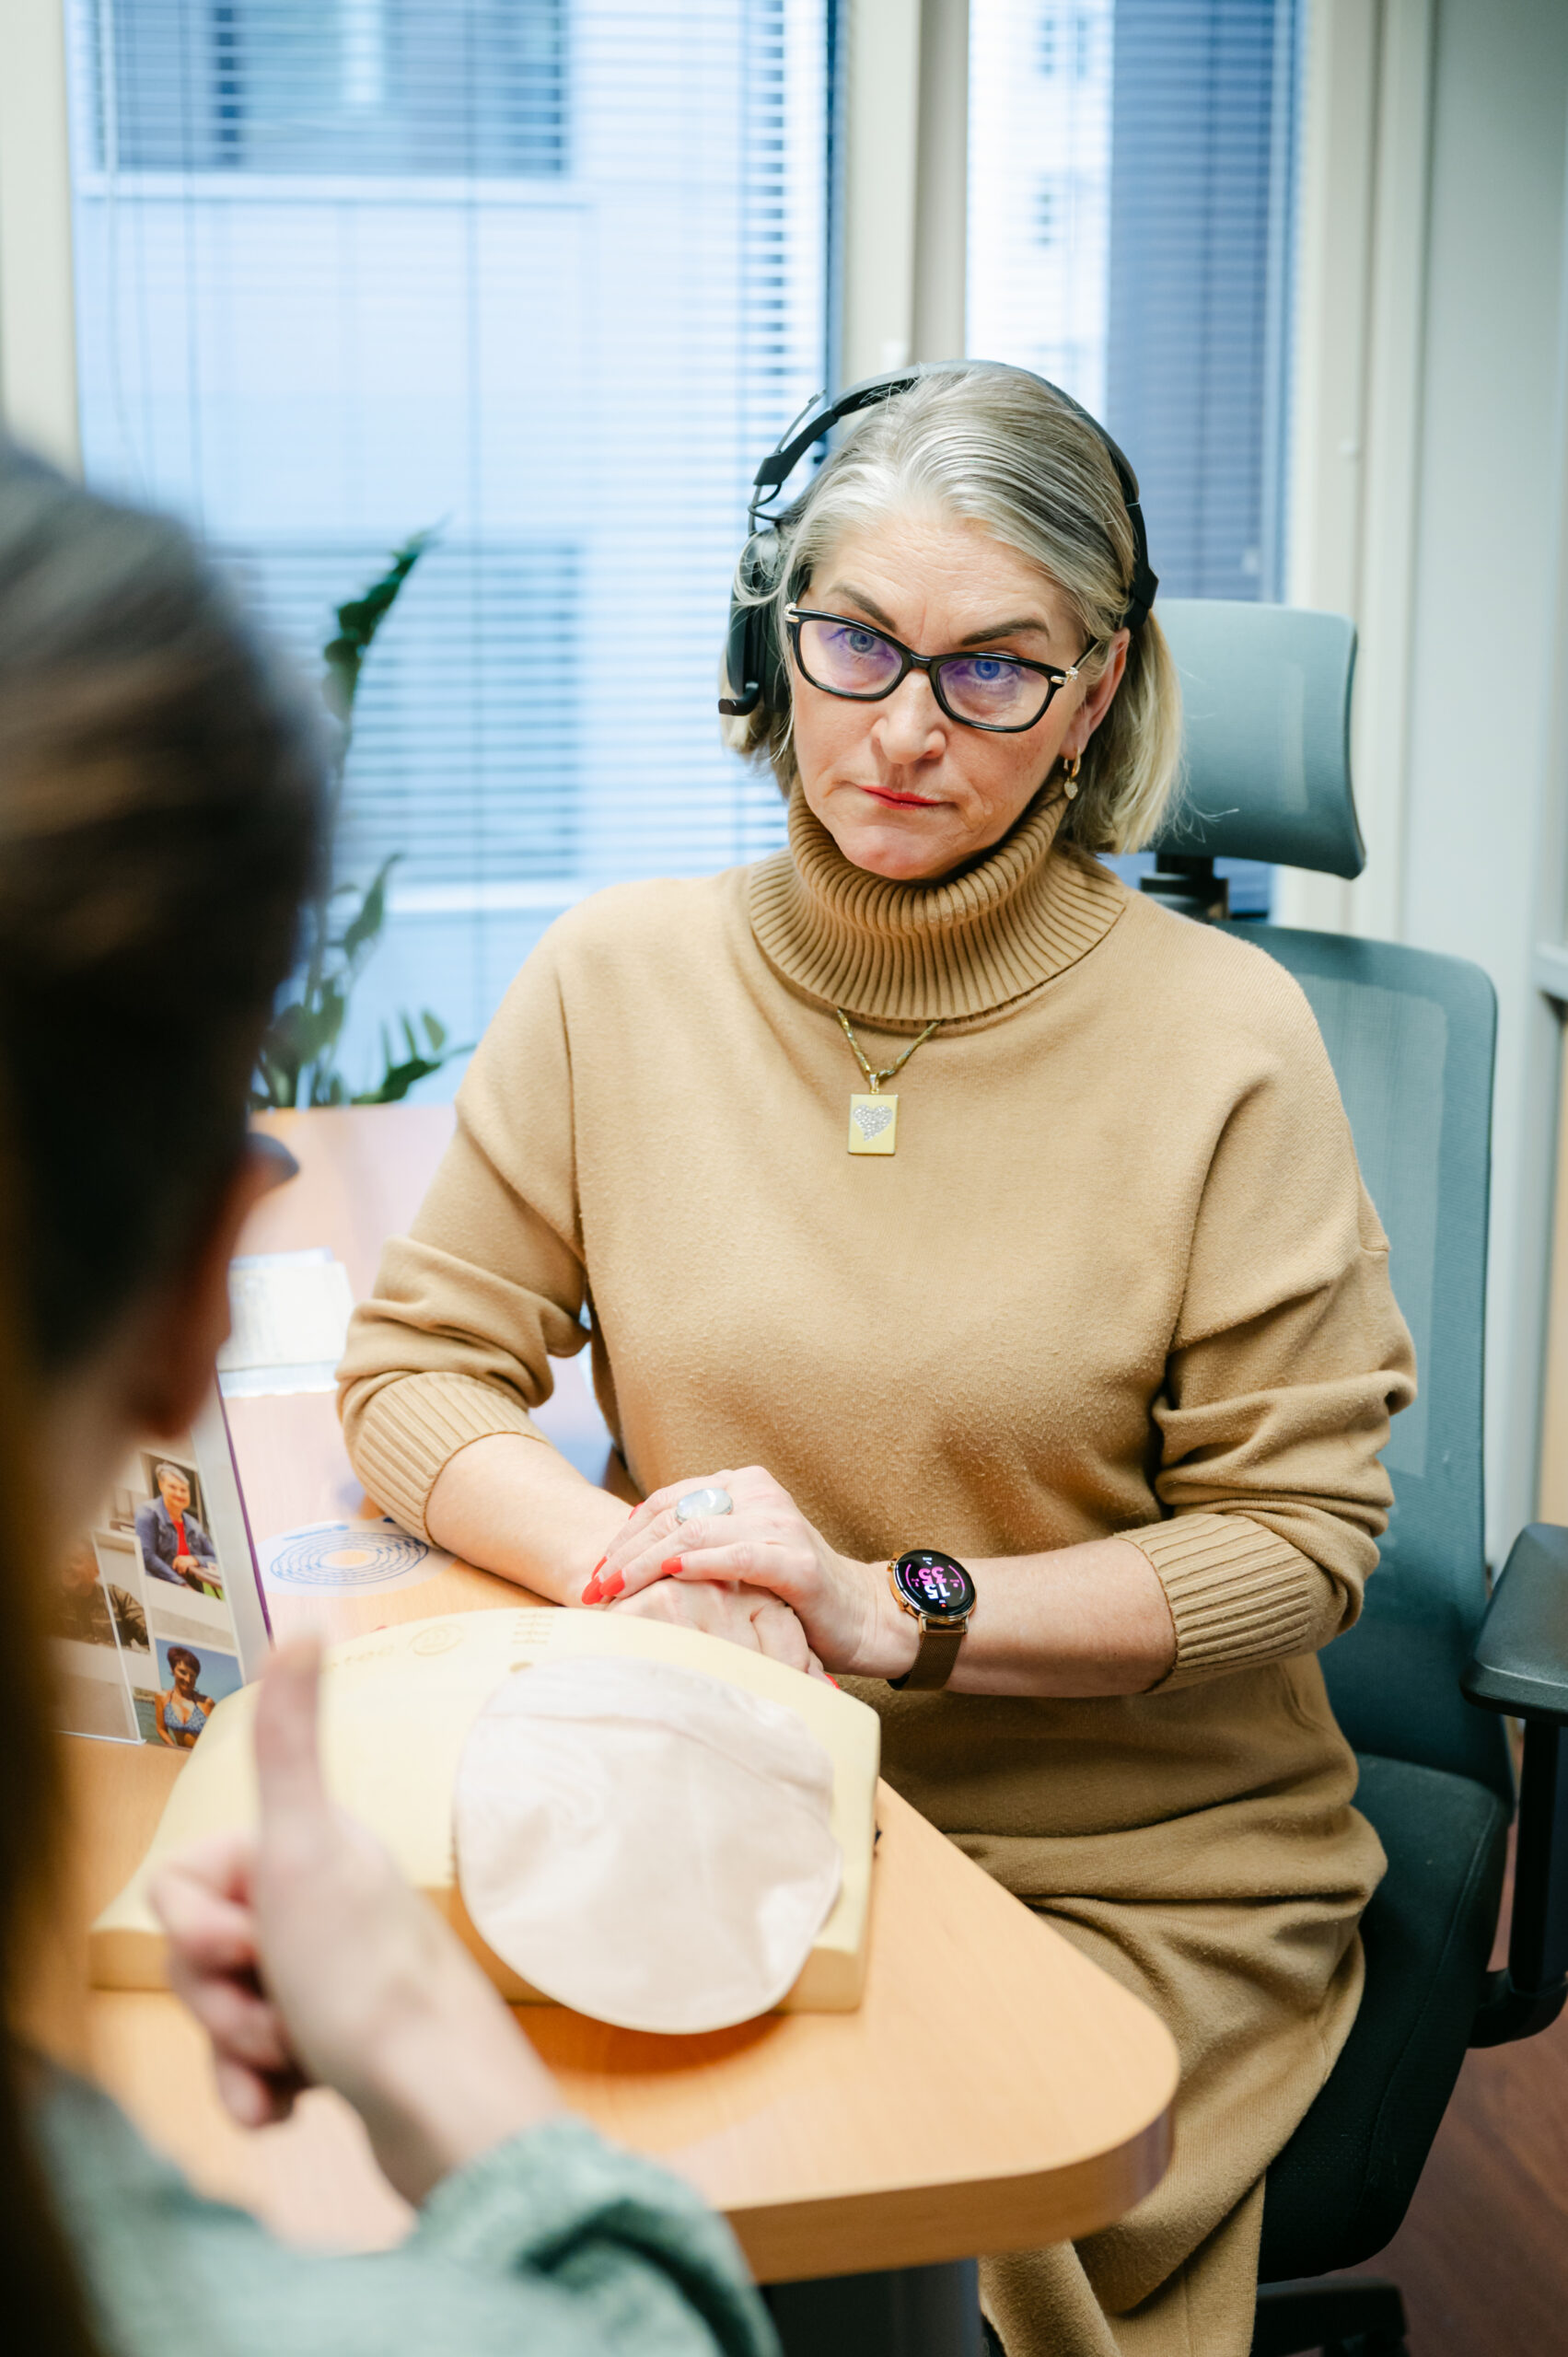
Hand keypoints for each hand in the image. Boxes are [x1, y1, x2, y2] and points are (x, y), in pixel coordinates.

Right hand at [151, 1639, 561, 2203]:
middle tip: (278, 2011)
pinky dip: (259, 2094)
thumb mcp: (305, 1848)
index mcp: (310, 1848)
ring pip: (220, 2013)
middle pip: (196, 1950)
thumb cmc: (366, 1979)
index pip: (183, 1882)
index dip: (198, 1926)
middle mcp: (324, 1898)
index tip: (253, 1941)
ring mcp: (328, 1972)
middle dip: (219, 1996)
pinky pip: (252, 2071)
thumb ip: (287, 1740)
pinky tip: (291, 2105)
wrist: (439, 2109)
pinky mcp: (335, 2044)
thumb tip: (304, 1622)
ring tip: (292, 2068)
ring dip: (237, 2052)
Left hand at [591, 1467, 914, 1678]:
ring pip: (694, 1534)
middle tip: (592, 1585)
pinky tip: (669, 1576)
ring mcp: (780, 1524)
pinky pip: (738, 1556)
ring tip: (614, 1589)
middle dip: (625, 1553)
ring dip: (646, 1563)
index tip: (594, 1569)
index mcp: (742, 1485)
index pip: (665, 1501)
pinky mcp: (797, 1561)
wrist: (863, 1617)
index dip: (624, 1534)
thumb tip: (623, 1560)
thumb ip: (696, 1544)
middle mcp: (759, 1495)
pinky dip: (699, 1564)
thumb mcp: (737, 1556)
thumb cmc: (790, 1593)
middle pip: (672, 1516)